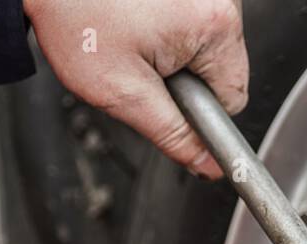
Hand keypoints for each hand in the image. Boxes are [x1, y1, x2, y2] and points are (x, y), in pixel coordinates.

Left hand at [24, 0, 248, 178]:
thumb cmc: (74, 16)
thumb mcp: (124, 92)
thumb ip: (173, 134)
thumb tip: (208, 165)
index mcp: (214, 27)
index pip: (233, 99)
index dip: (198, 111)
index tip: (166, 100)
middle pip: (223, 69)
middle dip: (185, 77)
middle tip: (141, 64)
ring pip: (208, 46)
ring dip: (176, 52)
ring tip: (133, 36)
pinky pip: (194, 20)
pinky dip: (169, 26)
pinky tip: (136, 18)